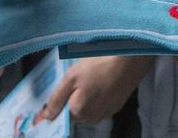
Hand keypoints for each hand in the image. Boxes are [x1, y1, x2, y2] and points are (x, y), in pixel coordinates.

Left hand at [36, 55, 154, 122]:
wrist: (131, 58)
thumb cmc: (99, 64)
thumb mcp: (71, 77)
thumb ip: (56, 99)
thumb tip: (46, 116)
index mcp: (78, 112)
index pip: (59, 116)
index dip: (54, 105)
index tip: (57, 91)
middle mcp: (92, 118)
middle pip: (73, 112)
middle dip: (70, 98)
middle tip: (74, 78)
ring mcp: (106, 113)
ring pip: (87, 108)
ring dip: (84, 97)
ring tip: (89, 76)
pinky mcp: (117, 106)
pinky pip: (100, 104)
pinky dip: (97, 95)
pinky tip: (100, 79)